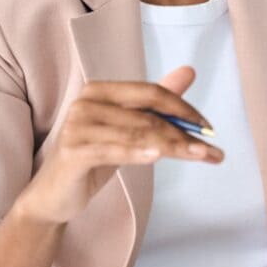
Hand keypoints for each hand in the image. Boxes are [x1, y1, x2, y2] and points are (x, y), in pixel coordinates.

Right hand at [18, 66, 222, 223]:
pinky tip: (159, 156)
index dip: (183, 108)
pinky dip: (138, 152)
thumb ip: (156, 103)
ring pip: (137, 133)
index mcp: (100, 90)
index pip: (151, 92)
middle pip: (147, 114)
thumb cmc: (93, 157)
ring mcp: (77, 125)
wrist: (54, 195)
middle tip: (212, 149)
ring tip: (200, 156)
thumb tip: (189, 72)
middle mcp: (87, 102)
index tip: (208, 128)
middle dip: (184, 132)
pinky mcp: (72, 151)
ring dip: (173, 146)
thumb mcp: (128, 129)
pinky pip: (114, 150)